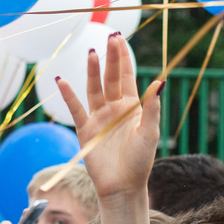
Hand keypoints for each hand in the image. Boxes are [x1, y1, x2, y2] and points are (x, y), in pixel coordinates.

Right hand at [56, 32, 162, 198]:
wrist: (123, 186)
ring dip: (92, 72)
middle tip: (110, 37)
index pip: (127, 76)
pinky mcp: (85, 130)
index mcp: (132, 106)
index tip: (120, 39)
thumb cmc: (140, 161)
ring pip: (94, 89)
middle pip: (111, 78)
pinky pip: (76, 109)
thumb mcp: (150, 132)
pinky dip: (68, 96)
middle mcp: (114, 108)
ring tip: (91, 53)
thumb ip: (153, 107)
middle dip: (111, 58)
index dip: (124, 58)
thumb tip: (161, 81)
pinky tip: (62, 81)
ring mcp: (99, 118)